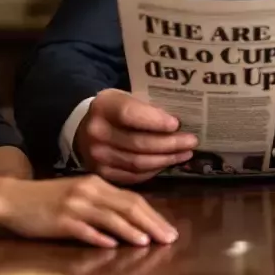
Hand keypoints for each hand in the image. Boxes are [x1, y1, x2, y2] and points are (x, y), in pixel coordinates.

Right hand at [0, 175, 178, 248]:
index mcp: (96, 183)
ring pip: (110, 217)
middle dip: (151, 223)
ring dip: (131, 230)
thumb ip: (103, 204)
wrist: (13, 199)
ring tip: (148, 242)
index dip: (154, 215)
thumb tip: (132, 222)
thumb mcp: (79, 195)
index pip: (132, 198)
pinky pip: (84, 229)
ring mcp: (74, 205)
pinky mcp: (60, 220)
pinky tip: (112, 246)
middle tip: (170, 239)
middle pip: (127, 206)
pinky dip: (100, 237)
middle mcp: (88, 191)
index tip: (170, 230)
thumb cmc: (48, 200)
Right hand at [74, 89, 198, 183]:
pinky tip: (166, 163)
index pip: (130, 115)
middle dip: (169, 144)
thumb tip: (176, 124)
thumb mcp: (124, 98)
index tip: (176, 124)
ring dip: (166, 160)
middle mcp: (97, 133)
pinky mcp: (102, 174)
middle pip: (138, 143)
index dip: (154, 121)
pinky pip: (134, 176)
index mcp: (103, 107)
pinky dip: (154, 171)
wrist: (83, 129)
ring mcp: (98, 157)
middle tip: (191, 141)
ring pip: (139, 163)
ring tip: (185, 154)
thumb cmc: (113, 111)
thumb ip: (145, 108)